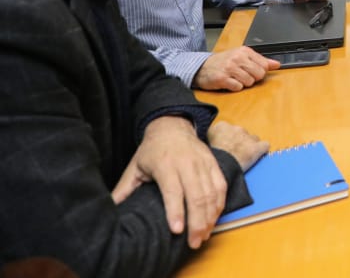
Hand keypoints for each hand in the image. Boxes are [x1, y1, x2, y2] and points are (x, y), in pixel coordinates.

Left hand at [111, 116, 225, 248]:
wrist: (172, 126)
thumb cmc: (151, 150)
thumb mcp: (134, 167)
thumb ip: (124, 190)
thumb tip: (108, 211)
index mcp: (165, 164)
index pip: (173, 190)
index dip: (175, 211)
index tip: (177, 230)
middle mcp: (187, 163)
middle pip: (196, 195)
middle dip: (197, 221)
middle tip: (193, 242)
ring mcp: (203, 162)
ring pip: (211, 193)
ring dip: (210, 217)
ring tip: (203, 235)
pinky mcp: (213, 163)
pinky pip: (221, 186)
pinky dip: (220, 204)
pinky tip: (214, 218)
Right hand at [194, 47, 280, 91]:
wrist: (202, 67)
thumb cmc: (224, 62)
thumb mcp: (243, 57)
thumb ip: (261, 61)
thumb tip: (277, 64)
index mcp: (244, 51)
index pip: (264, 65)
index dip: (260, 72)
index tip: (252, 71)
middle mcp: (237, 58)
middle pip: (259, 75)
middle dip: (253, 78)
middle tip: (243, 75)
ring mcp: (229, 68)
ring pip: (249, 82)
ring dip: (243, 83)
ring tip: (235, 78)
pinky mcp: (222, 79)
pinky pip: (238, 88)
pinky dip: (235, 88)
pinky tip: (229, 82)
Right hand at [207, 122, 268, 171]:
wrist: (222, 167)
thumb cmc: (211, 159)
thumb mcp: (204, 146)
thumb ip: (209, 141)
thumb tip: (210, 145)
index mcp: (221, 126)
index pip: (225, 129)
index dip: (225, 139)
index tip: (223, 147)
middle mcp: (236, 128)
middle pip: (240, 134)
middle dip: (238, 142)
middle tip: (233, 154)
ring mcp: (248, 137)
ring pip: (253, 139)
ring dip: (250, 146)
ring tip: (244, 157)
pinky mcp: (258, 147)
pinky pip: (264, 146)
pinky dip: (262, 151)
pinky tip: (258, 157)